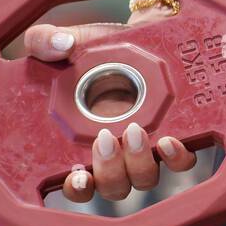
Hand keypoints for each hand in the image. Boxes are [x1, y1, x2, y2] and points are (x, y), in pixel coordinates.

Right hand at [23, 7, 197, 201]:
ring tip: (135, 131)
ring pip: (144, 179)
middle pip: (113, 187)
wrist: (139, 37)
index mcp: (81, 144)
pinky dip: (177, 158)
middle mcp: (115, 155)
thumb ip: (44, 41)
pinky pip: (181, 162)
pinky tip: (171, 141)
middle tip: (106, 138)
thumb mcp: (65, 42)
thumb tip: (59, 44)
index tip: (77, 176)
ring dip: (139, 163)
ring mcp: (146, 149)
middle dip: (110, 171)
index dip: (77, 188)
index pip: (76, 185)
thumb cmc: (97, 49)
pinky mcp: (175, 137)